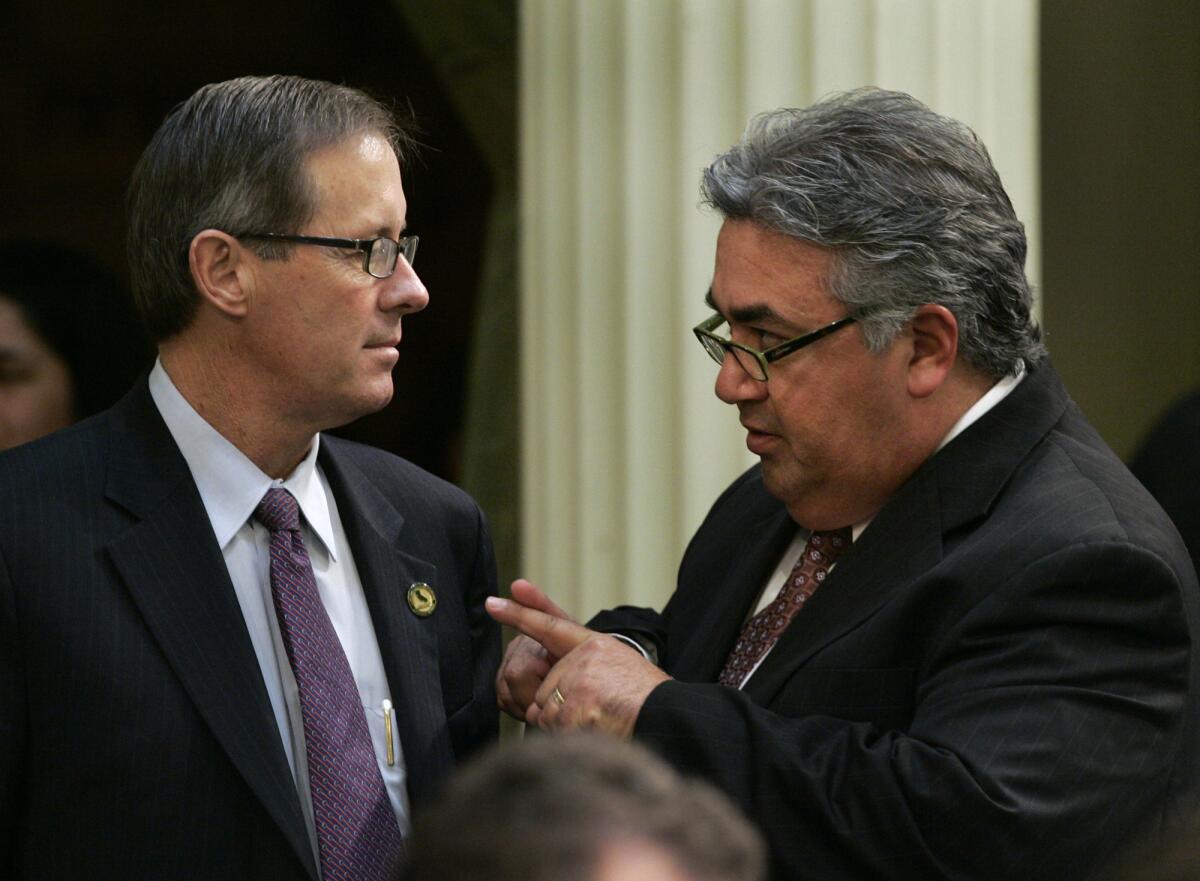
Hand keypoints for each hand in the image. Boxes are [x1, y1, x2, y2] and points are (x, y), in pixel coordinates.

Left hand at [486, 583, 669, 737]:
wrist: (670, 718)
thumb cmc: (644, 702)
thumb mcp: (617, 671)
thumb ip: (578, 675)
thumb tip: (535, 706)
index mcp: (593, 644)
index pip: (549, 625)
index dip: (519, 613)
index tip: (493, 603)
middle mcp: (583, 656)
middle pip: (543, 692)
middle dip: (559, 711)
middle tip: (598, 712)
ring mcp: (579, 679)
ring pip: (546, 714)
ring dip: (566, 727)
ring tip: (602, 721)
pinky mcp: (579, 704)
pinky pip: (556, 730)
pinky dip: (572, 739)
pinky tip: (599, 731)